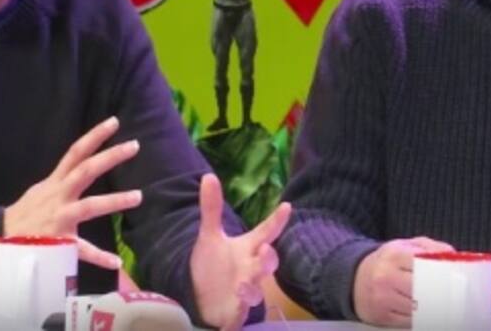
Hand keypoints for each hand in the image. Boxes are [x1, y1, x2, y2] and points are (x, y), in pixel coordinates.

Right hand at [4, 116, 141, 269]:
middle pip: (86, 171)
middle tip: (134, 145)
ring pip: (89, 206)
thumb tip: (78, 167)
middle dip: (110, 157)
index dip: (94, 136)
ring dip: (114, 201)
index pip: (75, 153)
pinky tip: (116, 261)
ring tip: (138, 197)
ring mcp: (60, 218)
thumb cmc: (24, 214)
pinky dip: (99, 256)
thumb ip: (61, 180)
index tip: (114, 122)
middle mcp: (59, 196)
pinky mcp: (59, 242)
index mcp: (55, 183)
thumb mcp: (41, 191)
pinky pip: (81, 250)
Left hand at [190, 173, 291, 330]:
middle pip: (267, 264)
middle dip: (269, 259)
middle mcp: (250, 269)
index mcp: (248, 249)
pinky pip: (241, 315)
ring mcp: (245, 292)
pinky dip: (239, 313)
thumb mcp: (210, 236)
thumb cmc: (214, 264)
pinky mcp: (235, 312)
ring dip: (252, 289)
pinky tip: (235, 307)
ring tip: (242, 284)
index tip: (287, 207)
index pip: (266, 233)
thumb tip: (208, 176)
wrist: (203, 296)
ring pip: (256, 292)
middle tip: (265, 251)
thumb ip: (211, 208)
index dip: (276, 221)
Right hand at [352, 236, 454, 326]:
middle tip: (455, 297)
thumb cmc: (388, 261)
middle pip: (423, 290)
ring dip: (433, 309)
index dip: (443, 275)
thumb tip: (454, 257)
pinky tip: (426, 313)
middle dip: (441, 295)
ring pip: (418, 309)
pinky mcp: (381, 316)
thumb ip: (431, 248)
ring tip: (444, 306)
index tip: (458, 281)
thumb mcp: (405, 246)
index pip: (425, 266)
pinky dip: (421, 318)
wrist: (355, 277)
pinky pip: (409, 322)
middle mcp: (386, 276)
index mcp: (395, 255)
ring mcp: (382, 298)